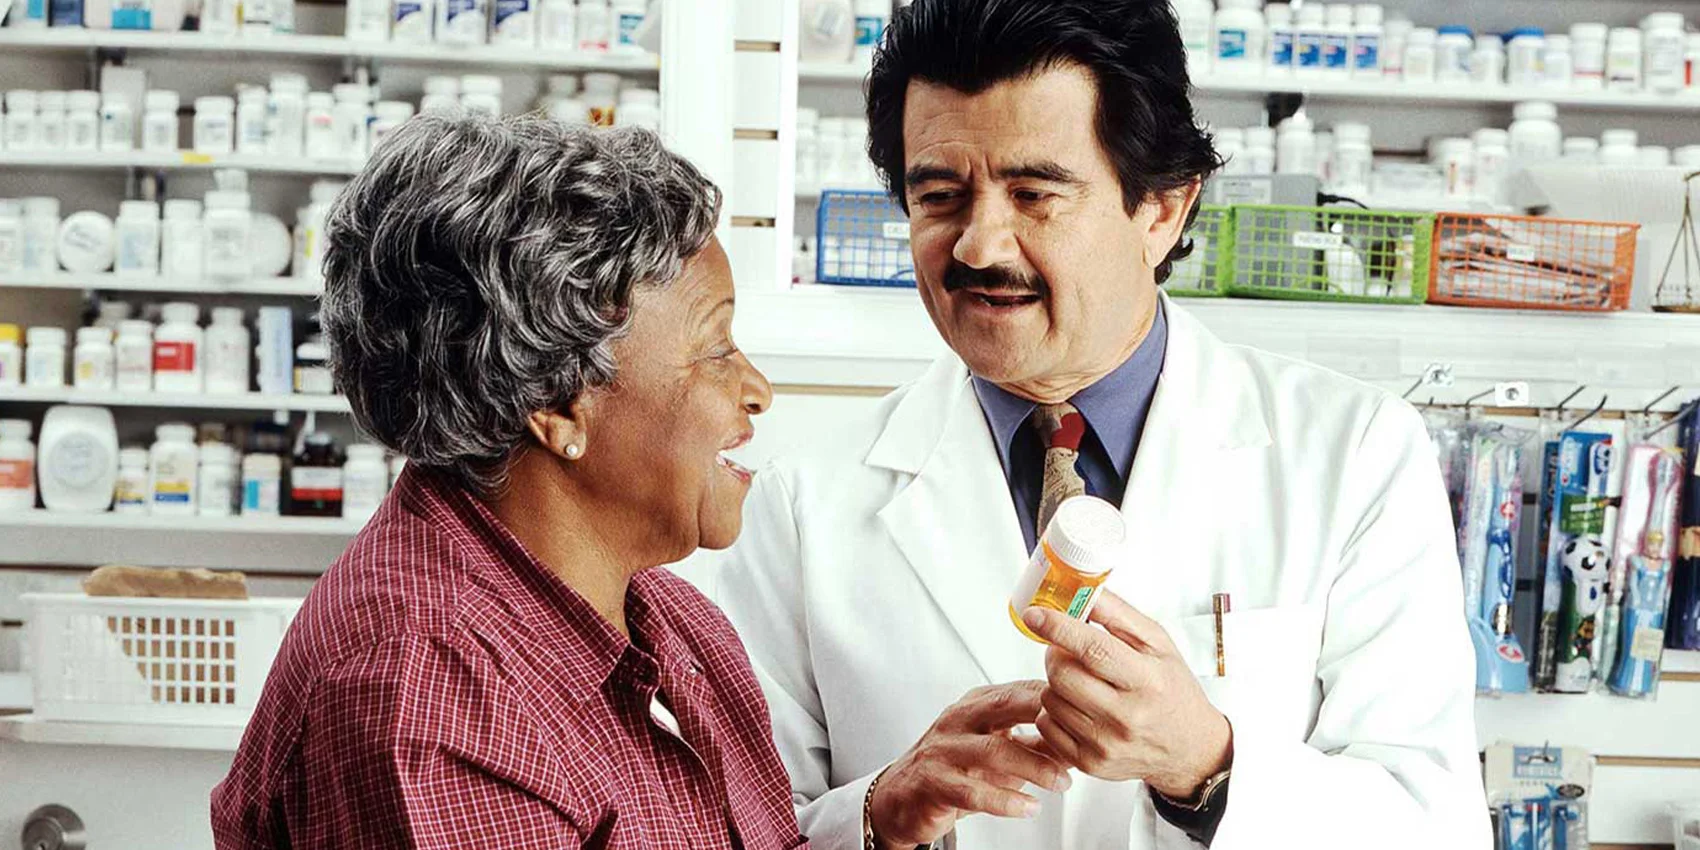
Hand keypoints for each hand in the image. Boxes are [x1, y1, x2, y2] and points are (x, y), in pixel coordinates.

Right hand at [869, 681, 1072, 847]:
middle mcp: (958, 720)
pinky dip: (1005, 800)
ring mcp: (944, 749)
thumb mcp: (996, 746)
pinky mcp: (934, 782)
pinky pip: (973, 791)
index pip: (1019, 690)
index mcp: (975, 705)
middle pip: (1005, 707)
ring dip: (1034, 767)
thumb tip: (1080, 736)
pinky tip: (1029, 807)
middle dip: (1046, 718)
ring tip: (1062, 783)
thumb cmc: (953, 767)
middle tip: (1080, 735)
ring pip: (993, 751)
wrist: (901, 796)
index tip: (1086, 706)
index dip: (1054, 696)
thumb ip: (1034, 741)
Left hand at [1022, 592, 1232, 799]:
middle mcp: (1127, 716)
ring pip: (1051, 698)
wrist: (1188, 747)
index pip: (1093, 650)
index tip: (1036, 614)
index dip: (1058, 628)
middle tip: (1067, 649)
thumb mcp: (1159, 644)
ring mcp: (1107, 744)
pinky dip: (1054, 709)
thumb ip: (1119, 615)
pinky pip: (1047, 725)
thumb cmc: (1173, 690)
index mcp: (1148, 681)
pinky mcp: (1090, 763)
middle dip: (1055, 653)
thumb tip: (1083, 590)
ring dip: (1056, 681)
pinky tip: (1077, 704)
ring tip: (1080, 679)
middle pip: (1063, 674)